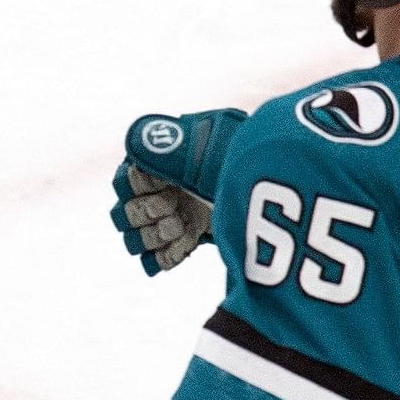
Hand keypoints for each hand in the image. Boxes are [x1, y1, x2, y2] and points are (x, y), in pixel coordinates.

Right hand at [110, 109, 243, 275]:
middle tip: (173, 211)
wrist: (273, 189)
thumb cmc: (236, 165)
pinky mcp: (187, 241)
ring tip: (179, 230)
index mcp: (157, 163)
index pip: (125, 183)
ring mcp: (172, 217)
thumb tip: (132, 141)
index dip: (141, 190)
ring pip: (137, 239)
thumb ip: (160, 148)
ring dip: (153, 237)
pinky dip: (168, 255)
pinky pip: (159, 258)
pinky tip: (185, 245)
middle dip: (145, 215)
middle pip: (126, 214)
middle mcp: (161, 190)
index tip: (165, 188)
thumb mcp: (198, 151)